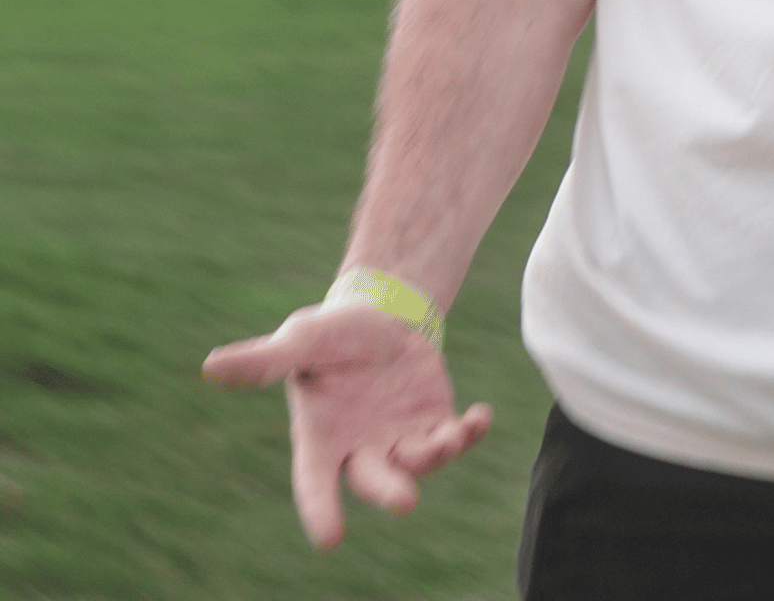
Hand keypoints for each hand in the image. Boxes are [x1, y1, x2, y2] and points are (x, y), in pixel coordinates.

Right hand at [203, 304, 491, 548]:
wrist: (381, 317)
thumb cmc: (332, 334)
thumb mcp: (301, 341)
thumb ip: (264, 360)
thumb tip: (211, 366)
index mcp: (321, 439)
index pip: (315, 483)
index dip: (320, 510)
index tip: (329, 539)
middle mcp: (361, 449)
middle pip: (375, 481)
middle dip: (390, 491)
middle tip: (406, 501)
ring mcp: (399, 439)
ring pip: (418, 463)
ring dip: (435, 455)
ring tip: (451, 435)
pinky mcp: (433, 422)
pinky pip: (454, 437)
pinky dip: (469, 432)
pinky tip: (480, 417)